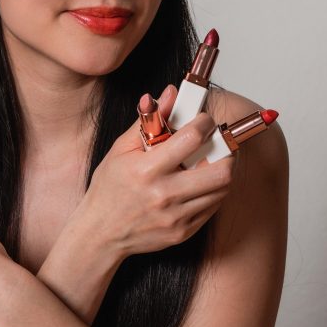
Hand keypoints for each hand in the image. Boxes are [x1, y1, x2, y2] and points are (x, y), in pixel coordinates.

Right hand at [76, 85, 234, 261]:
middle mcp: (163, 194)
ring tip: (209, 163)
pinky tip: (199, 184)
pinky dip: (212, 191)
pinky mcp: (183, 231)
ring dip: (222, 171)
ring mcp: (176, 216)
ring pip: (222, 189)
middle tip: (218, 144)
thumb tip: (169, 93)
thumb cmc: (109, 189)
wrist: (101, 233)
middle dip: (225, 152)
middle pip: (220, 170)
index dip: (204, 123)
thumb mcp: (121, 149)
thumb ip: (148, 120)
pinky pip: (213, 207)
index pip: (192, 139)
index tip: (204, 121)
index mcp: (146, 170)